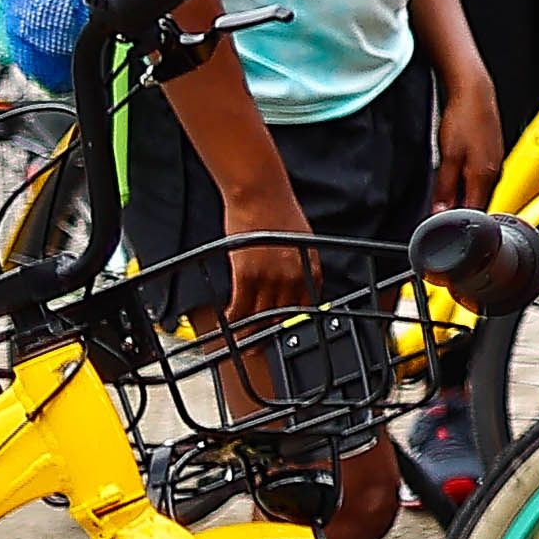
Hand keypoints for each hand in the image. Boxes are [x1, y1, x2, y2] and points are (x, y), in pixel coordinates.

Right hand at [215, 179, 316, 326]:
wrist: (260, 193)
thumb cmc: (278, 210)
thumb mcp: (301, 241)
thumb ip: (298, 265)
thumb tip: (291, 281)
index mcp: (310, 270)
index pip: (304, 307)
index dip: (289, 321)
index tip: (278, 330)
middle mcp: (294, 278)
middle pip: (280, 316)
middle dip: (266, 334)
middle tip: (255, 345)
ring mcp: (271, 278)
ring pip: (259, 315)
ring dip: (247, 330)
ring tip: (238, 338)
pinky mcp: (248, 274)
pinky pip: (240, 305)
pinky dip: (232, 317)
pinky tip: (227, 321)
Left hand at [432, 86, 502, 210]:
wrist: (475, 93)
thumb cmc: (464, 118)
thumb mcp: (448, 155)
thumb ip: (445, 186)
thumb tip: (441, 210)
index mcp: (485, 175)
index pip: (476, 212)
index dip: (459, 222)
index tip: (444, 226)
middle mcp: (495, 172)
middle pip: (479, 203)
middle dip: (461, 210)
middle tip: (441, 213)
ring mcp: (496, 163)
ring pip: (480, 190)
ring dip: (464, 195)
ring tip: (447, 193)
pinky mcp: (493, 154)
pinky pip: (482, 177)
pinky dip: (469, 181)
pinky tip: (458, 173)